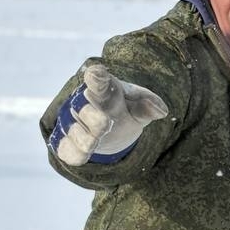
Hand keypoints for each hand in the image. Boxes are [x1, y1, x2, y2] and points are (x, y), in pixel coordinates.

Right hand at [52, 64, 167, 165]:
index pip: (98, 81)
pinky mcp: (69, 143)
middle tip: (105, 123)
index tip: (96, 74)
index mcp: (104, 90)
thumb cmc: (126, 109)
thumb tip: (162, 111)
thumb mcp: (140, 106)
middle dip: (93, 116)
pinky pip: (68, 149)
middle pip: (85, 109)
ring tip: (94, 142)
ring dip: (83, 137)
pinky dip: (74, 153)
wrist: (111, 128)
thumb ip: (149, 106)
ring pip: (74, 131)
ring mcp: (74, 124)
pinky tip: (82, 155)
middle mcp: (85, 104)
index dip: (97, 78)